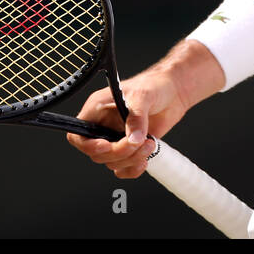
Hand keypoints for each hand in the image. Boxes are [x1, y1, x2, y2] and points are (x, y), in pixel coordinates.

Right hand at [65, 69, 189, 178]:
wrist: (175, 92)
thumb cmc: (154, 85)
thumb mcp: (143, 95)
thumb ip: (136, 117)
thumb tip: (133, 139)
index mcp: (97, 109)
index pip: (78, 134)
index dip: (88, 145)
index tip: (106, 145)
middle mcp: (104, 126)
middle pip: (97, 153)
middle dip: (119, 152)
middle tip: (139, 142)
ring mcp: (116, 138)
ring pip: (112, 162)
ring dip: (131, 159)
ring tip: (150, 144)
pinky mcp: (130, 148)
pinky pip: (123, 168)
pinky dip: (133, 168)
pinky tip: (146, 157)